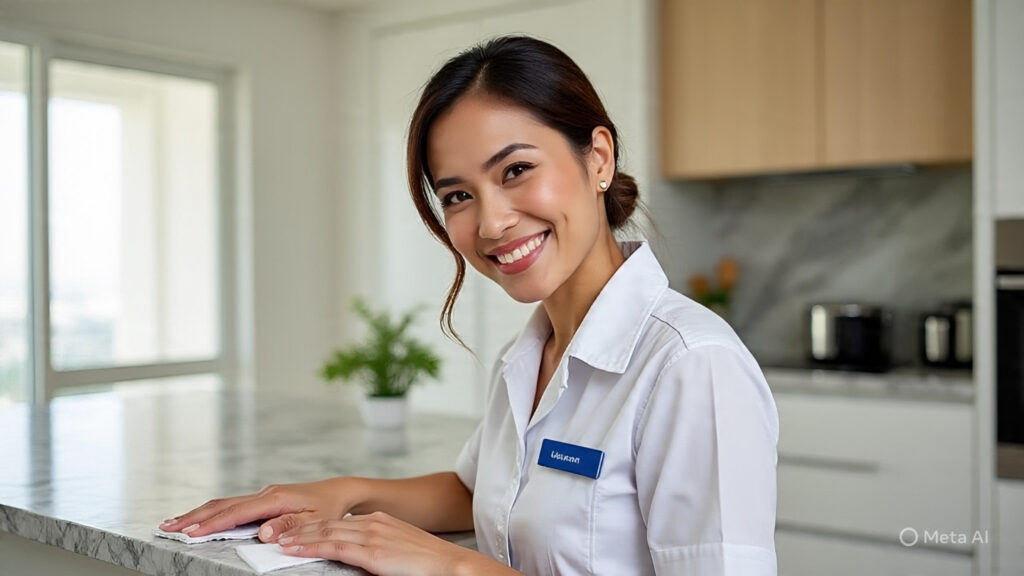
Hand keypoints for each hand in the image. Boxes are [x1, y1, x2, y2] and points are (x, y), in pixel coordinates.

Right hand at [158, 478, 359, 540]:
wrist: (338, 492)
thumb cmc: (328, 508)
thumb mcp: (315, 520)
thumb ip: (289, 525)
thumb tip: (264, 533)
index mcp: (274, 499)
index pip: (236, 513)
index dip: (212, 524)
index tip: (190, 533)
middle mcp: (264, 494)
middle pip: (222, 505)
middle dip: (193, 517)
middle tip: (167, 528)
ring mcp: (261, 495)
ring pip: (223, 504)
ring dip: (198, 514)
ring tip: (173, 524)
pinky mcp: (262, 498)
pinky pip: (231, 505)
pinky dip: (212, 512)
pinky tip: (200, 518)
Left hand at [278, 512, 516, 575]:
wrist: (452, 566)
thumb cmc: (429, 565)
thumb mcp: (399, 551)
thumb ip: (379, 550)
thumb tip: (364, 558)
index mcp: (380, 522)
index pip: (339, 521)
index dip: (313, 524)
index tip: (294, 529)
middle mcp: (373, 523)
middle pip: (327, 522)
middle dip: (299, 527)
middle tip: (274, 532)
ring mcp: (372, 535)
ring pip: (325, 531)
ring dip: (297, 536)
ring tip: (276, 541)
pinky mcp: (372, 552)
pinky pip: (334, 546)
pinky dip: (310, 545)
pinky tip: (293, 549)